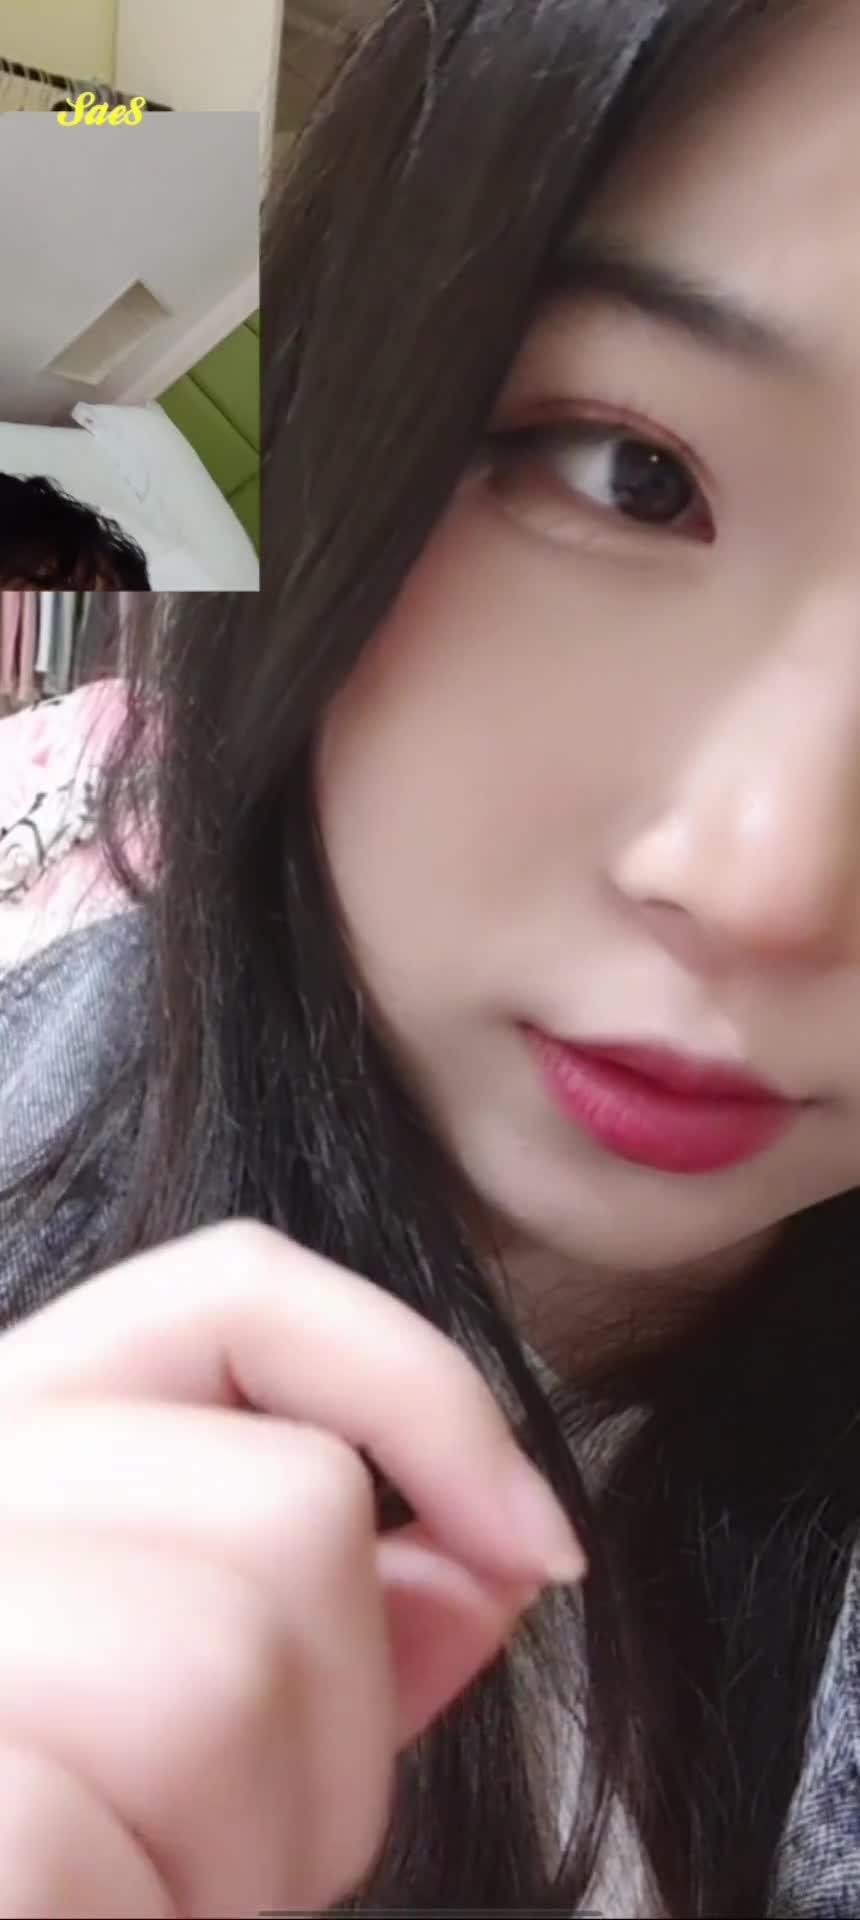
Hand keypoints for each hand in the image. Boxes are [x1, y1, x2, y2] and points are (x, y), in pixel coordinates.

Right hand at [0, 1219, 583, 1917]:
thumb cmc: (50, 1855)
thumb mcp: (169, 1734)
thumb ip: (303, 1632)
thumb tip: (492, 1560)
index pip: (235, 1290)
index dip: (417, 1388)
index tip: (535, 1550)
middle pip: (288, 1506)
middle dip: (331, 1737)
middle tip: (207, 1868)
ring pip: (222, 1663)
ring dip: (237, 1861)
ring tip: (130, 1904)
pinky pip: (78, 1839)